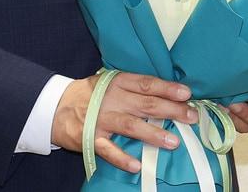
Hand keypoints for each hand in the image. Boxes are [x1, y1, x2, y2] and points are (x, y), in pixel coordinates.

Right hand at [52, 72, 197, 172]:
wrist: (55, 107)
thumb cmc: (91, 95)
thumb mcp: (110, 83)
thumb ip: (134, 88)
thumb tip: (168, 94)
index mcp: (118, 82)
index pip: (147, 83)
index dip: (167, 88)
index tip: (187, 93)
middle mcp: (111, 99)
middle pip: (146, 104)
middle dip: (171, 110)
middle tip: (192, 117)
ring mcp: (101, 120)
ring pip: (131, 126)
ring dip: (153, 134)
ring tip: (173, 142)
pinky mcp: (90, 139)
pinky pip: (108, 150)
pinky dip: (122, 158)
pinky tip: (137, 165)